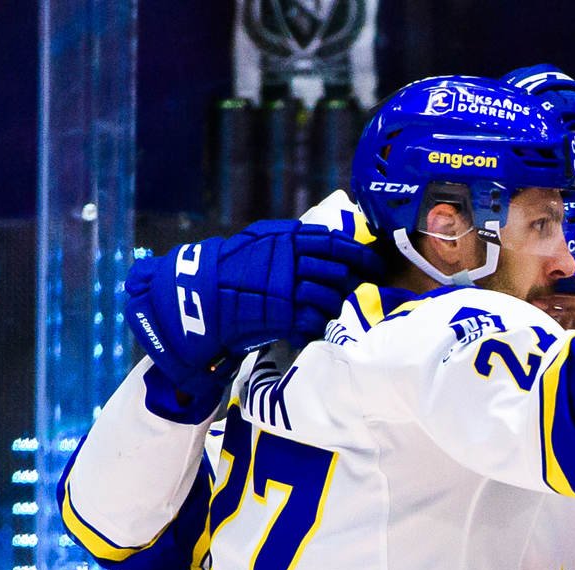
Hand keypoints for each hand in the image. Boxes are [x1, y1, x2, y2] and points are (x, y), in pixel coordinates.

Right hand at [123, 220, 372, 414]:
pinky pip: (315, 320)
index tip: (373, 264)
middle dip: (352, 283)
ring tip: (325, 310)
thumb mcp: (262, 241)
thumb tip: (333, 241)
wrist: (201, 293)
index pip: (336, 242)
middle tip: (356, 290)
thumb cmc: (233, 267)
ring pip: (330, 297)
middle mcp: (290, 259)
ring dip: (333, 306)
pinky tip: (310, 326)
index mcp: (287, 237)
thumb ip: (294, 241)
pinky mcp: (283, 313)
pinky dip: (317, 325)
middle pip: (339, 271)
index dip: (359, 254)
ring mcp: (287, 287)